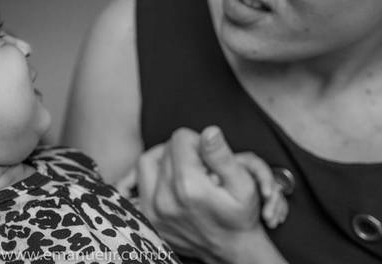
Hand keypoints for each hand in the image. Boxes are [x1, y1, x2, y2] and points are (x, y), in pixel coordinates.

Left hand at [134, 126, 285, 263]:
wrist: (231, 251)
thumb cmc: (240, 216)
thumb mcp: (244, 185)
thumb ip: (222, 156)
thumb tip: (208, 131)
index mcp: (189, 188)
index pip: (180, 138)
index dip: (198, 141)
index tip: (209, 156)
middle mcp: (165, 199)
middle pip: (164, 149)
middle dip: (183, 150)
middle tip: (200, 163)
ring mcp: (152, 211)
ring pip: (146, 162)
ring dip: (164, 160)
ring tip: (184, 169)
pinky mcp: (147, 218)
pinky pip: (136, 184)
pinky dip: (151, 176)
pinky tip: (167, 180)